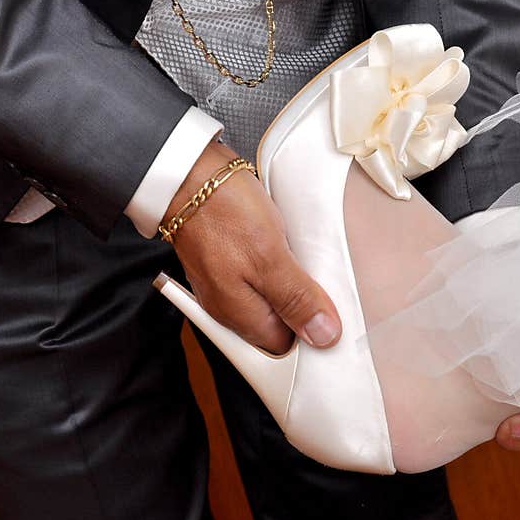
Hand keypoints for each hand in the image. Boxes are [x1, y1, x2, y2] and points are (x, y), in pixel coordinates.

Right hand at [166, 140, 341, 353]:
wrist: (187, 173)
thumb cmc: (221, 210)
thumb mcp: (270, 256)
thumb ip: (296, 299)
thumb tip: (323, 335)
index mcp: (238, 314)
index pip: (285, 346)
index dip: (310, 333)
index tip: (332, 314)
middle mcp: (228, 306)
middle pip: (278, 324)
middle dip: (302, 307)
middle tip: (321, 282)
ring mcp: (226, 284)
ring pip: (271, 298)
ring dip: (292, 284)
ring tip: (306, 261)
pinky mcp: (228, 261)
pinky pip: (261, 276)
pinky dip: (278, 265)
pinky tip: (288, 247)